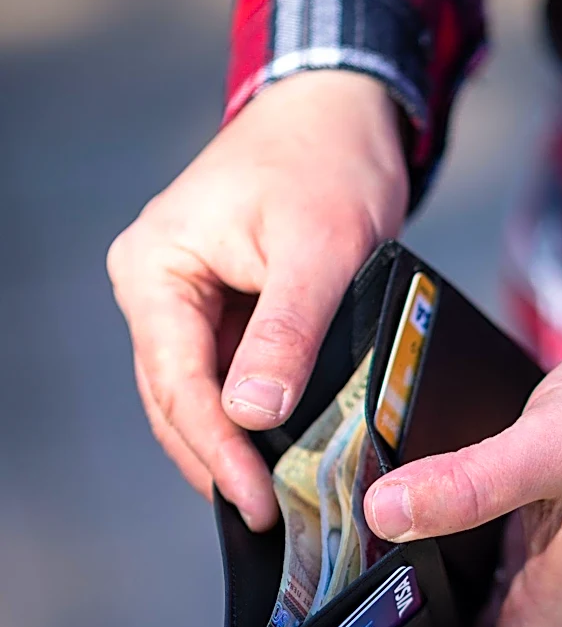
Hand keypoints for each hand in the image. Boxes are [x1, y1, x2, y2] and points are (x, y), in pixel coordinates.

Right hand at [108, 71, 407, 529]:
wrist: (339, 114)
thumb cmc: (327, 163)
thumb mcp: (318, 249)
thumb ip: (285, 331)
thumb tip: (251, 416)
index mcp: (156, 267)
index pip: (176, 380)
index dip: (216, 451)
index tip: (257, 502)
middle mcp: (157, 283)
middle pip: (175, 393)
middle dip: (216, 456)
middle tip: (264, 512)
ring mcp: (188, 293)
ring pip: (197, 386)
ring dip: (229, 440)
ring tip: (268, 492)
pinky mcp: (223, 298)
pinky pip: (225, 365)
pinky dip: (247, 407)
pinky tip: (274, 441)